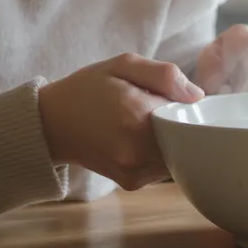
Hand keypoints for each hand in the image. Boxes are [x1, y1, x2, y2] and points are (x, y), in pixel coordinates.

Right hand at [38, 53, 202, 190]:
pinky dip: (159, 153)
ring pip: (176, 157)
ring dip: (172, 141)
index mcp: (137, 116)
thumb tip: (197, 96)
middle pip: (186, 141)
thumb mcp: (123, 65)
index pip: (188, 116)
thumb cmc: (88, 88)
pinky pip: (161, 168)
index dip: (188, 107)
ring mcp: (133, 170)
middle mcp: (136, 150)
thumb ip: (164, 75)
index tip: (178, 99)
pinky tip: (140, 139)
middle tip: (164, 110)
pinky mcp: (131, 182)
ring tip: (148, 124)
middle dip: (183, 126)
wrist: (51, 123)